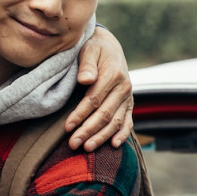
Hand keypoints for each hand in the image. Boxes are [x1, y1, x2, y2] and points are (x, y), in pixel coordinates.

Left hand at [68, 27, 133, 151]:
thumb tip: (85, 79)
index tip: (67, 127)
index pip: (94, 100)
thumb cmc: (94, 49)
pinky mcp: (129, 104)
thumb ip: (87, 65)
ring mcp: (128, 97)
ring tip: (87, 148)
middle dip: (88, 131)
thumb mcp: (89, 50)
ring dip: (101, 137)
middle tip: (73, 144)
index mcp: (113, 74)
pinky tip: (114, 145)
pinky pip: (128, 122)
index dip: (80, 114)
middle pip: (105, 114)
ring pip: (116, 122)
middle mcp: (124, 87)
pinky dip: (123, 135)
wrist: (110, 47)